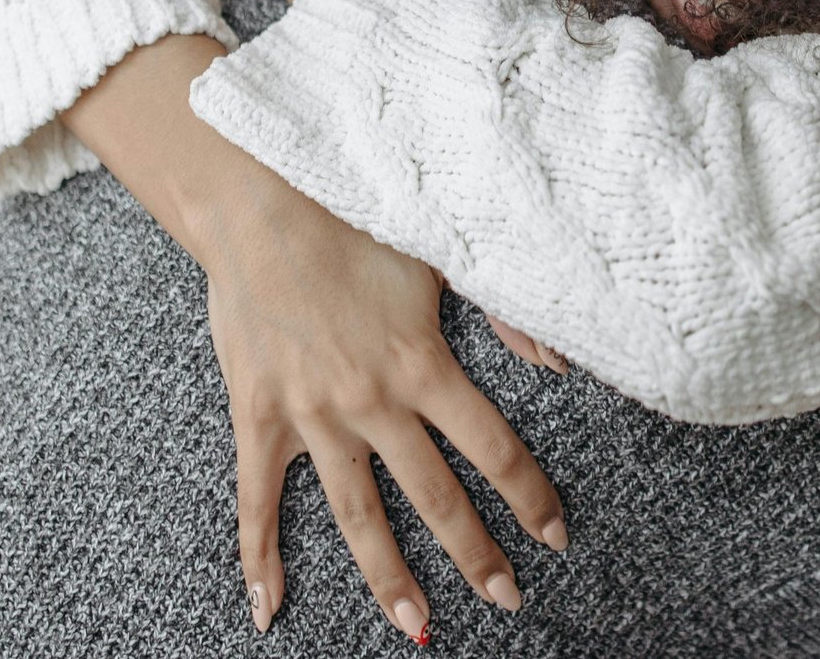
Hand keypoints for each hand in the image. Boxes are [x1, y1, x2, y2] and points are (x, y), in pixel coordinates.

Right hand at [186, 134, 569, 641]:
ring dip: (389, 576)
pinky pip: (258, 499)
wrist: (260, 202)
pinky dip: (260, 556)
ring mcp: (312, 415)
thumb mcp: (442, 256)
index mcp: (422, 365)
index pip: (493, 450)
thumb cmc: (355, 219)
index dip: (529, 497)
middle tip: (507, 599)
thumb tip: (561, 361)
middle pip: (434, 496)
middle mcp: (372, 402)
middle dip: (476, 554)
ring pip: (358, 514)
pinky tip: (270, 608)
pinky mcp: (258, 414)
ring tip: (417, 626)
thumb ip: (505, 313)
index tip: (555, 536)